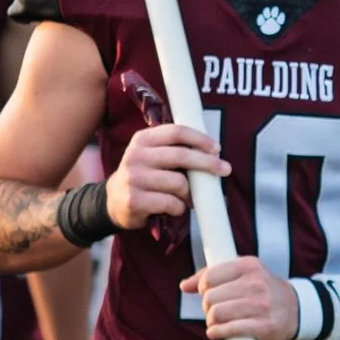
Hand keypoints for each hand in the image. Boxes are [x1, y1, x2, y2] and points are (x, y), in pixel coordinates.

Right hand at [105, 124, 228, 230]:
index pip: (176, 132)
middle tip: (224, 169)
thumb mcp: (152, 156)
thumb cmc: (144, 177)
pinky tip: (174, 208)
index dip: (200, 139)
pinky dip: (179, 208)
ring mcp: (133, 178)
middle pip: (181, 155)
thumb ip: (174, 149)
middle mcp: (136, 156)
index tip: (217, 148)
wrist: (114, 201)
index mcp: (142, 139)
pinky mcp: (134, 200)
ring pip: (179, 183)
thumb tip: (212, 153)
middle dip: (208, 163)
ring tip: (187, 198)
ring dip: (190, 194)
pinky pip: (171, 203)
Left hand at [178, 254, 298, 339]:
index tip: (209, 294)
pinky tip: (217, 332)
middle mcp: (256, 283)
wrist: (296, 308)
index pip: (209, 277)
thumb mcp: (242, 273)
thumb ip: (212, 275)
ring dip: (212, 321)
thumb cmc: (262, 290)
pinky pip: (230, 330)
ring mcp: (261, 305)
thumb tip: (184, 286)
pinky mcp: (265, 326)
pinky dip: (217, 332)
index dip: (202, 288)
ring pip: (217, 314)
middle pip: (210, 297)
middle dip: (208, 306)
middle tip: (215, 310)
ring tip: (218, 322)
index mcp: (249, 265)